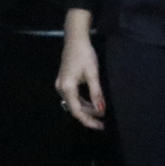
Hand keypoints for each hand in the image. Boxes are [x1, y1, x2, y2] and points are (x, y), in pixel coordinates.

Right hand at [57, 15, 107, 129]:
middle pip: (74, 109)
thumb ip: (96, 93)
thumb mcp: (93, 74)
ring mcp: (61, 85)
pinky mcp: (64, 81)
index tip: (101, 126)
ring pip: (73, 103)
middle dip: (89, 116)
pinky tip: (93, 103)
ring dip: (86, 109)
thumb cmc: (85, 55)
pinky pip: (73, 97)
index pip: (77, 111)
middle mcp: (61, 88)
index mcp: (67, 88)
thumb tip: (101, 110)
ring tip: (100, 113)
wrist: (75, 39)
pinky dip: (83, 101)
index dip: (89, 121)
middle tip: (103, 122)